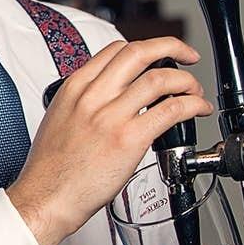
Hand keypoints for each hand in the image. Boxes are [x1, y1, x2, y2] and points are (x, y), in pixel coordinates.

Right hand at [9, 37, 212, 244]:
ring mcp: (111, 116)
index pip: (116, 50)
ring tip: (194, 91)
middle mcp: (93, 96)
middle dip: (171, 47)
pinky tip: (197, 109)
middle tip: (187, 56)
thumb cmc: (51, 168)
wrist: (46, 196)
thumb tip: (110, 97)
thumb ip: (84, 102)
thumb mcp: (59, 118)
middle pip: (139, 53)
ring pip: (159, 79)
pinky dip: (192, 105)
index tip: (159, 55)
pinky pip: (170, 110)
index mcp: (75, 88)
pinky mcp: (129, 138)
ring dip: (186, 81)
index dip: (146, 48)